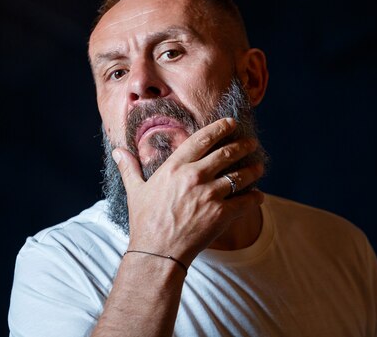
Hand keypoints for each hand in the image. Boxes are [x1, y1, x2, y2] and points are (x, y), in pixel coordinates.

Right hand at [111, 117, 264, 266]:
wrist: (157, 253)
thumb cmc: (144, 222)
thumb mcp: (135, 191)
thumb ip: (130, 168)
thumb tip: (118, 151)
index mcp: (175, 167)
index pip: (202, 139)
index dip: (220, 128)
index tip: (231, 123)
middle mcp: (195, 176)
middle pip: (226, 153)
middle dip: (242, 145)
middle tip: (251, 142)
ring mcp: (210, 195)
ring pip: (240, 175)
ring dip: (253, 170)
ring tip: (259, 167)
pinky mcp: (222, 214)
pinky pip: (246, 201)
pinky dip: (255, 197)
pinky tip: (259, 195)